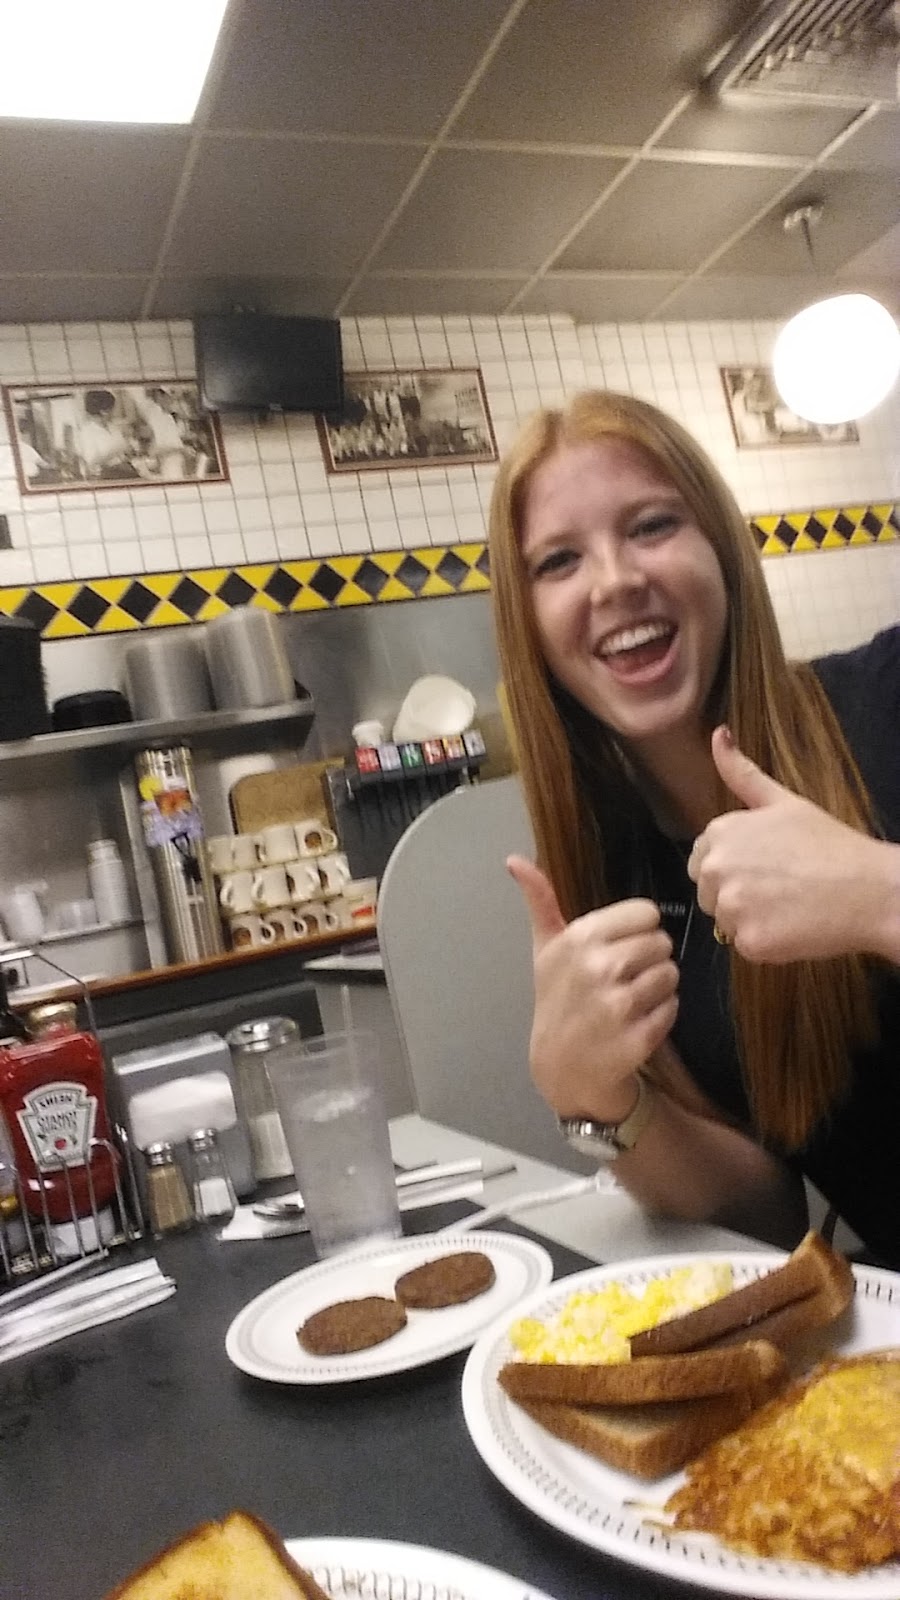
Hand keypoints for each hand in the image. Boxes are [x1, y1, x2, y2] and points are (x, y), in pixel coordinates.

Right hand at [507, 855, 678, 1119]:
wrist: (562, 1068)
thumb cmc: (557, 1000)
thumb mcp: (545, 949)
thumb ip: (540, 901)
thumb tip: (514, 859)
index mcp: (580, 939)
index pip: (647, 913)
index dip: (639, 930)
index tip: (620, 947)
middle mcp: (599, 968)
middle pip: (662, 942)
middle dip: (650, 959)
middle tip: (625, 978)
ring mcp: (618, 1005)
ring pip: (671, 974)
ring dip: (659, 988)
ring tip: (632, 1000)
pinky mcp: (638, 1038)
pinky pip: (673, 1009)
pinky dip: (662, 1016)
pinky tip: (637, 1022)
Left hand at [687, 725, 892, 962]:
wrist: (869, 889)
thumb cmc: (830, 845)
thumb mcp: (784, 801)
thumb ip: (742, 773)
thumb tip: (718, 733)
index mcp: (720, 833)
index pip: (702, 861)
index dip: (734, 866)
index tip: (767, 866)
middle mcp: (717, 867)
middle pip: (708, 893)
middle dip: (735, 893)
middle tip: (780, 887)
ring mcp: (731, 906)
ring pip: (724, 921)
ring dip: (749, 919)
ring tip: (789, 904)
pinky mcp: (748, 941)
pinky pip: (744, 946)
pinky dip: (766, 942)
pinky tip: (793, 926)